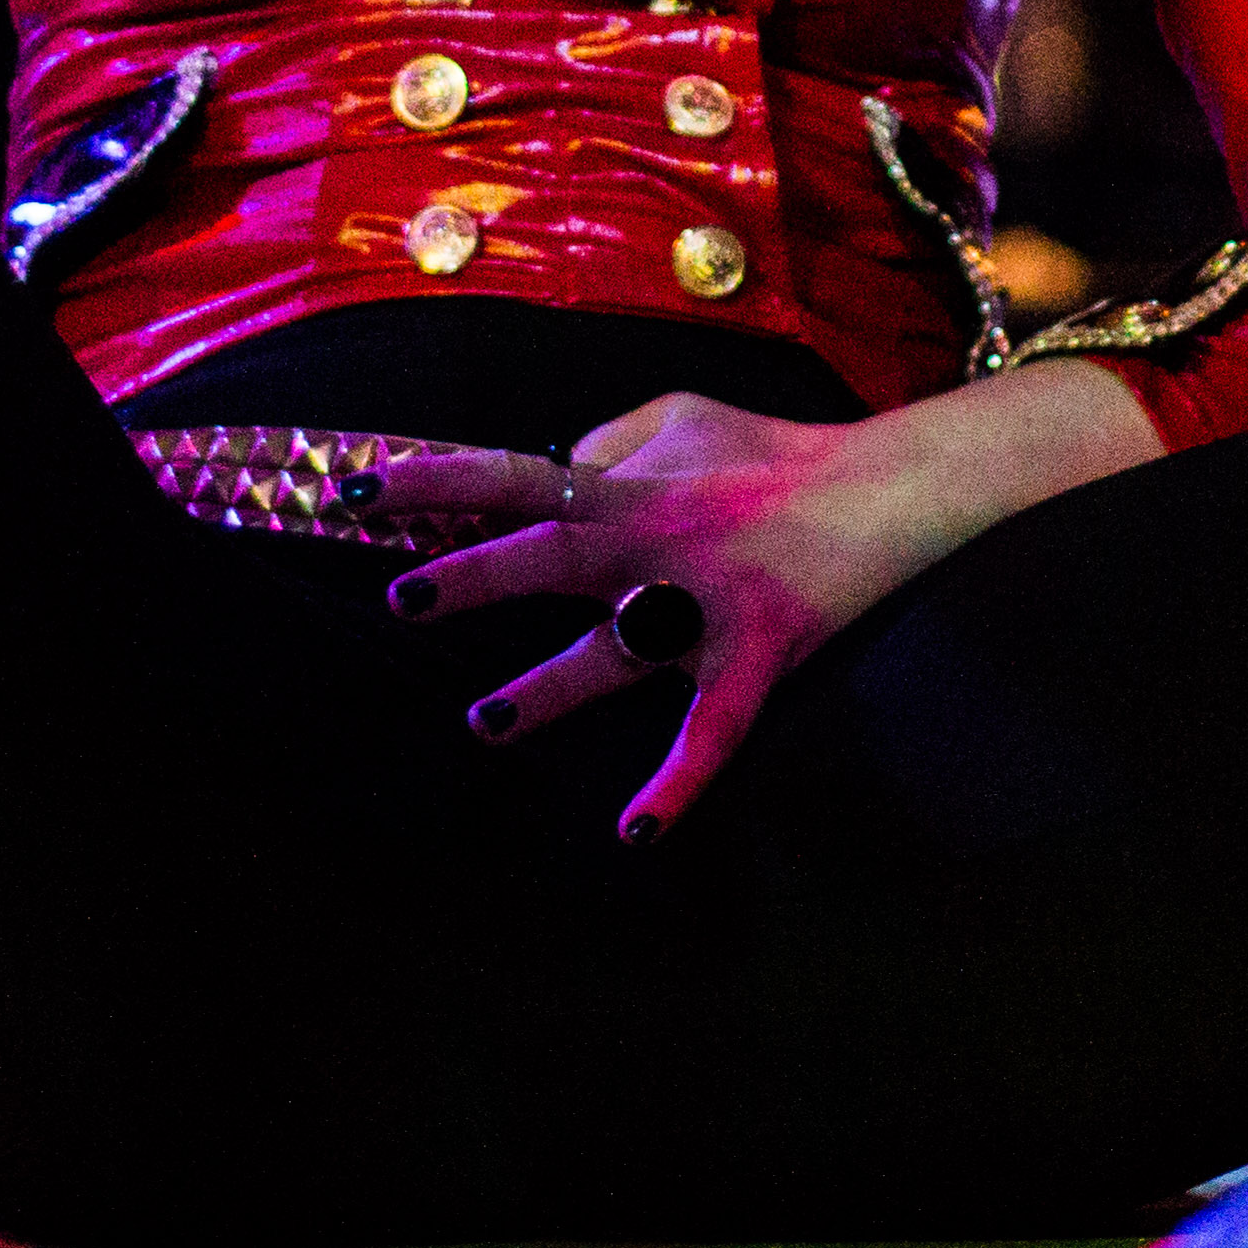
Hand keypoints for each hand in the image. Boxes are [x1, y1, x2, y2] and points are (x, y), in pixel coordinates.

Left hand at [360, 365, 1164, 841]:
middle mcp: (657, 539)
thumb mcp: (676, 416)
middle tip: (402, 599)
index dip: (434, 480)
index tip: (359, 492)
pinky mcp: (758, 655)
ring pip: (616, 651)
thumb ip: (601, 444)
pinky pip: (714, 727)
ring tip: (486, 722)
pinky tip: (634, 831)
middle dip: (474, 578)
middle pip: (550, 556)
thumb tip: (539, 475)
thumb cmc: (768, 450)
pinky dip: (679, 780)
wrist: (888, 485)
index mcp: (629, 481)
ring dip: (550, 688)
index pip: (511, 474)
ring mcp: (707, 603)